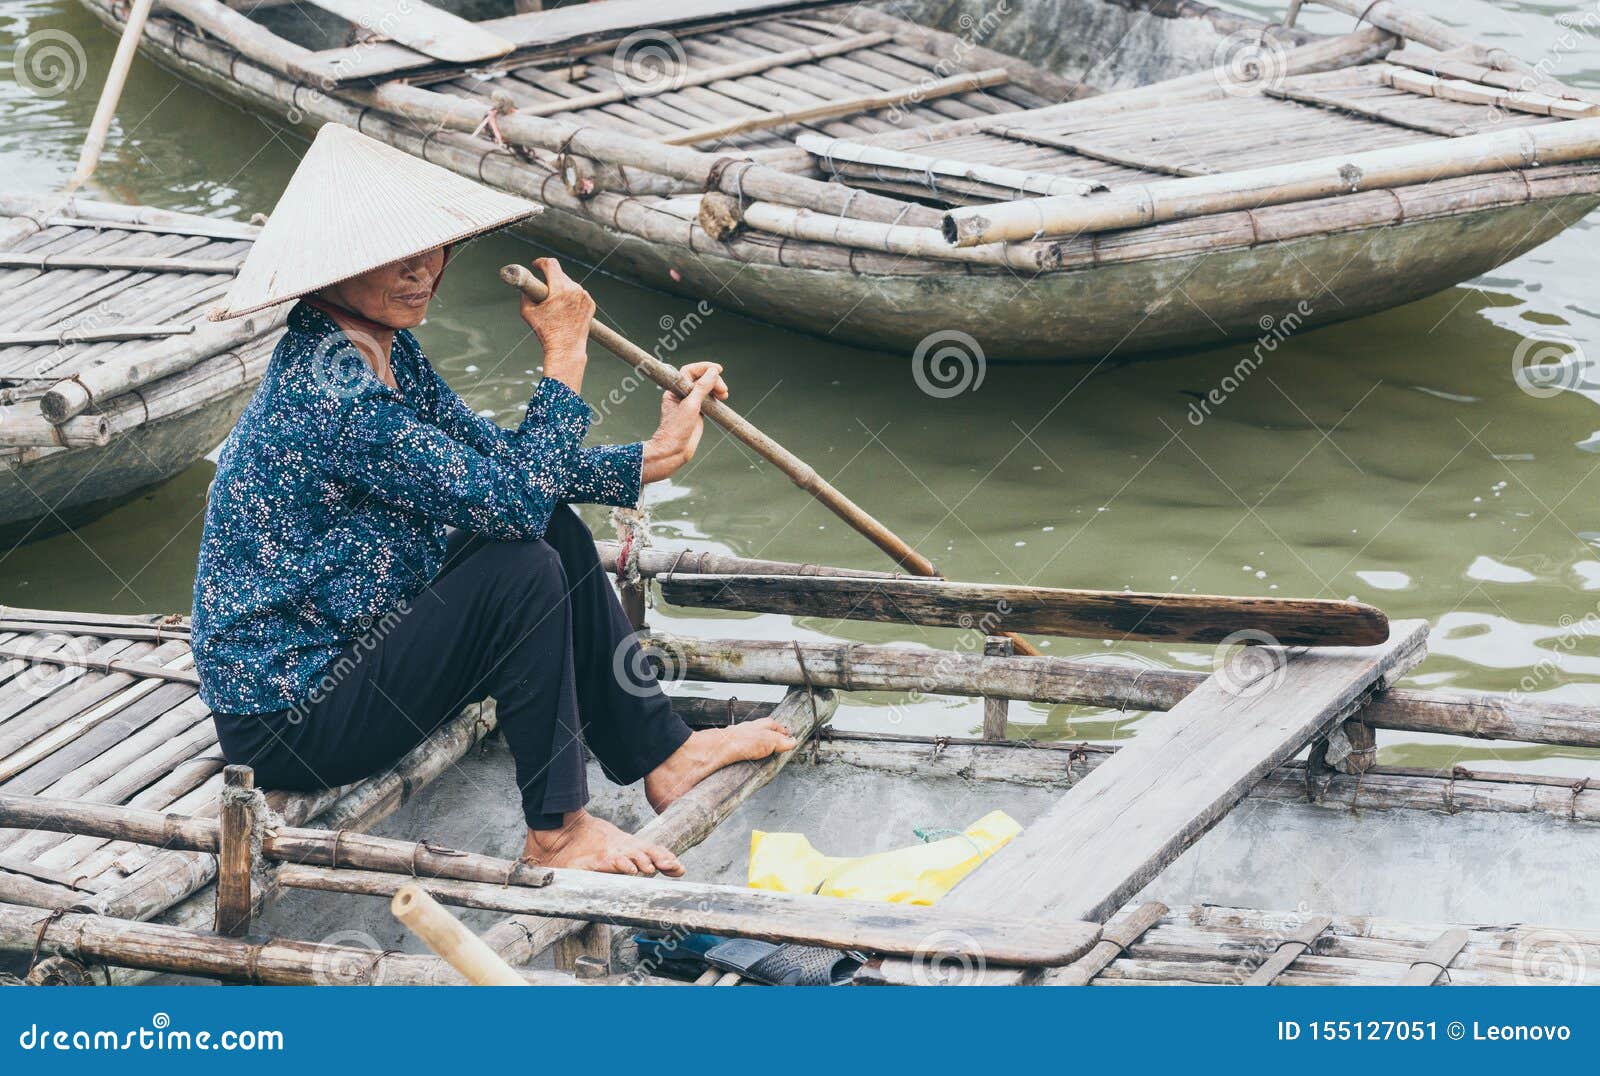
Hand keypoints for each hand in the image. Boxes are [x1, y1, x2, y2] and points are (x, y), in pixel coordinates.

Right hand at [519, 258, 593, 393]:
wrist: (566, 349)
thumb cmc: (545, 332)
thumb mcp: (527, 311)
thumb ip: (524, 293)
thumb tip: (524, 284)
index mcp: (560, 288)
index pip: (551, 264)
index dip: (540, 262)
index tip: (536, 265)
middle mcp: (576, 290)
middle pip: (560, 274)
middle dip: (550, 278)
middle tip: (542, 289)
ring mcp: (585, 297)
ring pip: (570, 284)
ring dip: (561, 288)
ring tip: (553, 303)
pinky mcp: (591, 304)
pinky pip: (578, 294)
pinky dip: (571, 297)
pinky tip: (564, 308)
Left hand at [642, 362, 727, 483]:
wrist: (673, 450)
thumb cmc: (676, 429)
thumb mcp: (691, 405)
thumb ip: (702, 387)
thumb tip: (713, 372)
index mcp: (675, 390)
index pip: (689, 371)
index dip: (704, 367)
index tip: (718, 369)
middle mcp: (682, 395)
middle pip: (700, 380)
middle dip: (713, 381)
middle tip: (723, 390)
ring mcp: (690, 404)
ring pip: (705, 390)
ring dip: (716, 389)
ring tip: (724, 395)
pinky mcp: (697, 413)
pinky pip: (708, 400)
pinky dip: (716, 398)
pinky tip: (721, 400)